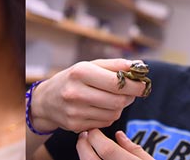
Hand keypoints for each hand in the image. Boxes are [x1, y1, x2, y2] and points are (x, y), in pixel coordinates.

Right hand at [30, 59, 146, 132]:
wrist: (46, 100)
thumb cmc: (71, 80)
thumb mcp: (88, 66)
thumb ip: (114, 65)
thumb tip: (138, 66)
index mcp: (79, 73)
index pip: (117, 82)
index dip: (135, 85)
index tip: (143, 85)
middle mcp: (75, 92)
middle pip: (118, 100)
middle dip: (129, 97)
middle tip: (130, 93)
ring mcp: (75, 111)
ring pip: (114, 113)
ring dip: (119, 106)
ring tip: (112, 99)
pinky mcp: (76, 125)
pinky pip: (105, 122)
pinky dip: (109, 115)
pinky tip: (101, 108)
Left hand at [77, 129, 152, 159]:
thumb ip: (135, 150)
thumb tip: (119, 135)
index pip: (107, 149)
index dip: (97, 137)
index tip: (94, 129)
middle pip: (89, 159)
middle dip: (83, 145)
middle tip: (84, 135)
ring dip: (83, 154)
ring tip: (85, 145)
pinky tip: (89, 155)